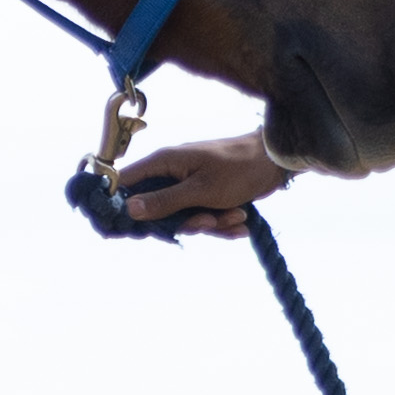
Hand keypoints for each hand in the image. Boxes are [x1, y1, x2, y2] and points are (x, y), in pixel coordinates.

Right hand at [107, 129, 286, 238]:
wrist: (275, 162)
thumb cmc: (238, 168)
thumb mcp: (200, 190)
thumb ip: (164, 202)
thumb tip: (129, 211)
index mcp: (163, 164)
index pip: (125, 184)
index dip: (119, 207)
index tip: (123, 231)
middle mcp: (170, 174)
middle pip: (156, 211)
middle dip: (184, 223)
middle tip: (206, 221)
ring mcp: (188, 186)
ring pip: (183, 219)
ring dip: (210, 224)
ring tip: (235, 214)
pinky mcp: (204, 196)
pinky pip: (202, 218)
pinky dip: (221, 223)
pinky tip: (241, 221)